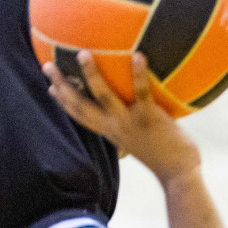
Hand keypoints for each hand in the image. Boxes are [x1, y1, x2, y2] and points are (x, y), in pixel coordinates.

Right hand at [43, 51, 202, 184]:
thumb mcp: (142, 143)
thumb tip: (141, 112)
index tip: (50, 87)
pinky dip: (139, 73)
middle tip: (48, 65)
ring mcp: (130, 122)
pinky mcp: (149, 118)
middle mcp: (114, 127)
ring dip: (91, 74)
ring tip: (83, 53)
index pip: (80, 116)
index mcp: (111, 132)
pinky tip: (138, 55)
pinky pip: (142, 92)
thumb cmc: (166, 157)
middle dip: (61, 85)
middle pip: (79, 105)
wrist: (179, 174)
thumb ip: (135, 129)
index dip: (63, 102)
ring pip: (103, 95)